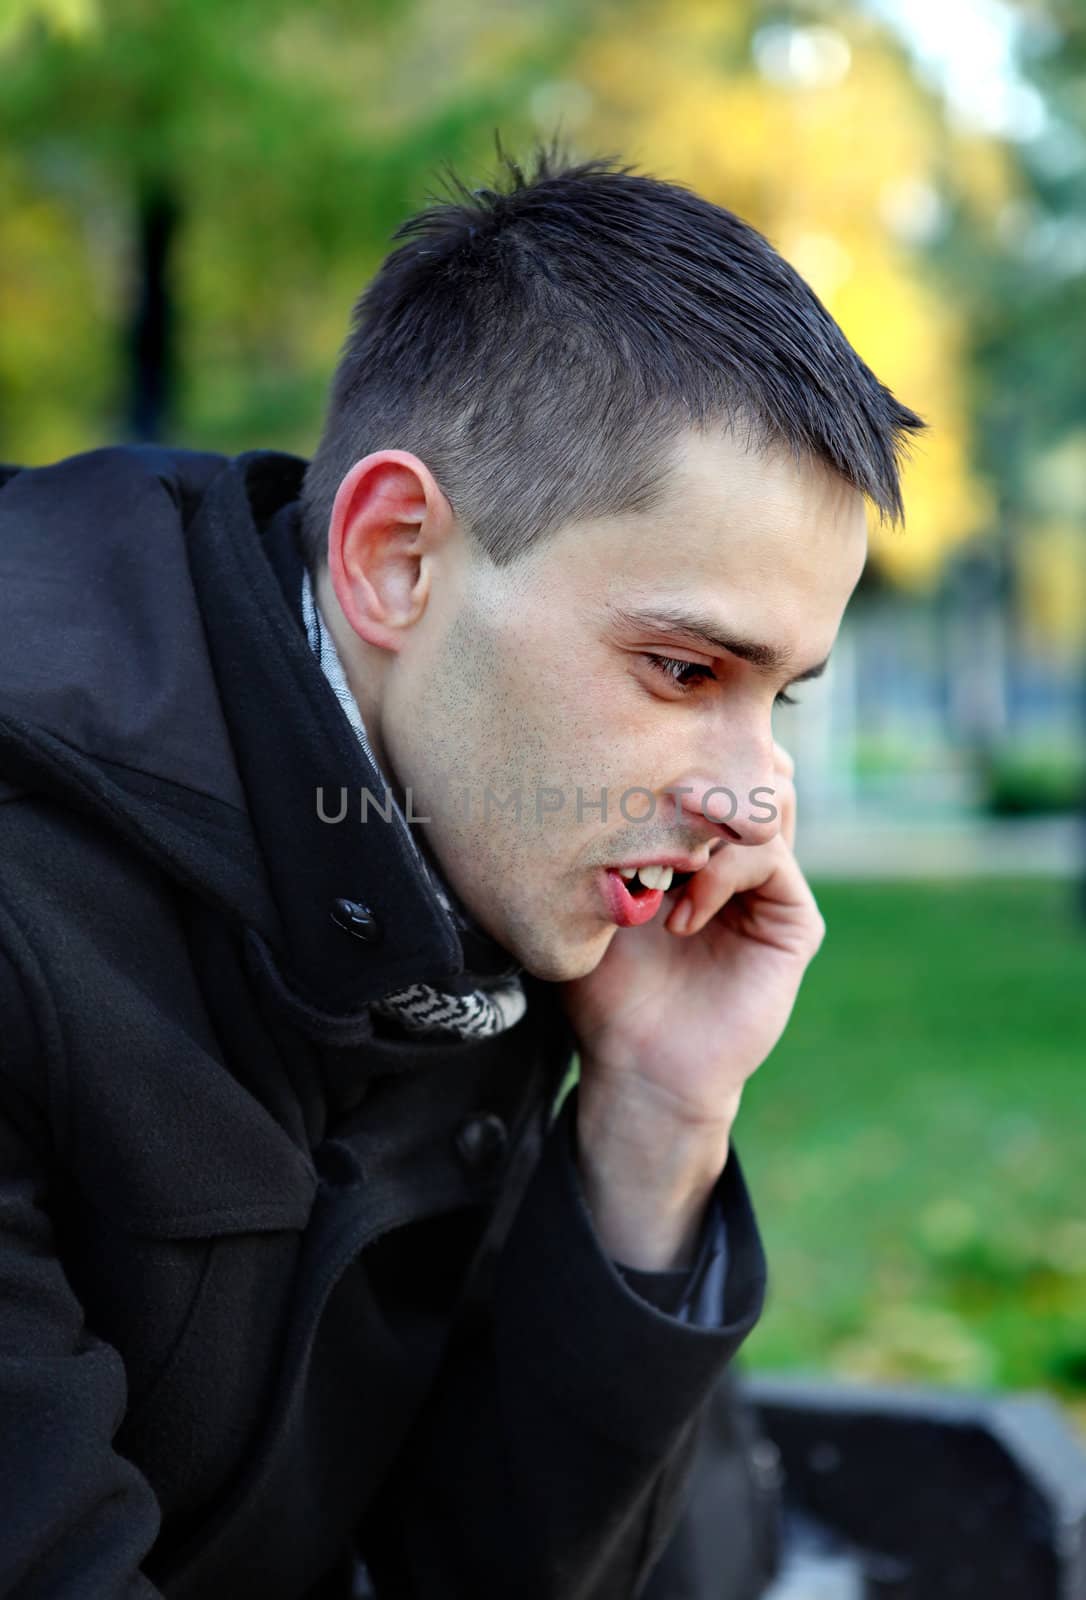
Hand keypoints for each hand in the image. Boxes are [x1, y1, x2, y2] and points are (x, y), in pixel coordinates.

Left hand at [560, 742, 825, 1266]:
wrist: (635, 1067)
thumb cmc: (603, 987)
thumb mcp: (590, 899)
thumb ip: (603, 835)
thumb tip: (579, 762)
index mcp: (696, 840)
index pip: (707, 759)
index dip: (678, 745)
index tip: (626, 760)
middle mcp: (739, 854)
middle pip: (749, 765)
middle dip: (702, 767)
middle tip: (653, 792)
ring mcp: (772, 885)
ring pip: (769, 802)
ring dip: (709, 818)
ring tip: (660, 857)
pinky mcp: (793, 921)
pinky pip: (771, 862)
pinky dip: (721, 875)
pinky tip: (679, 917)